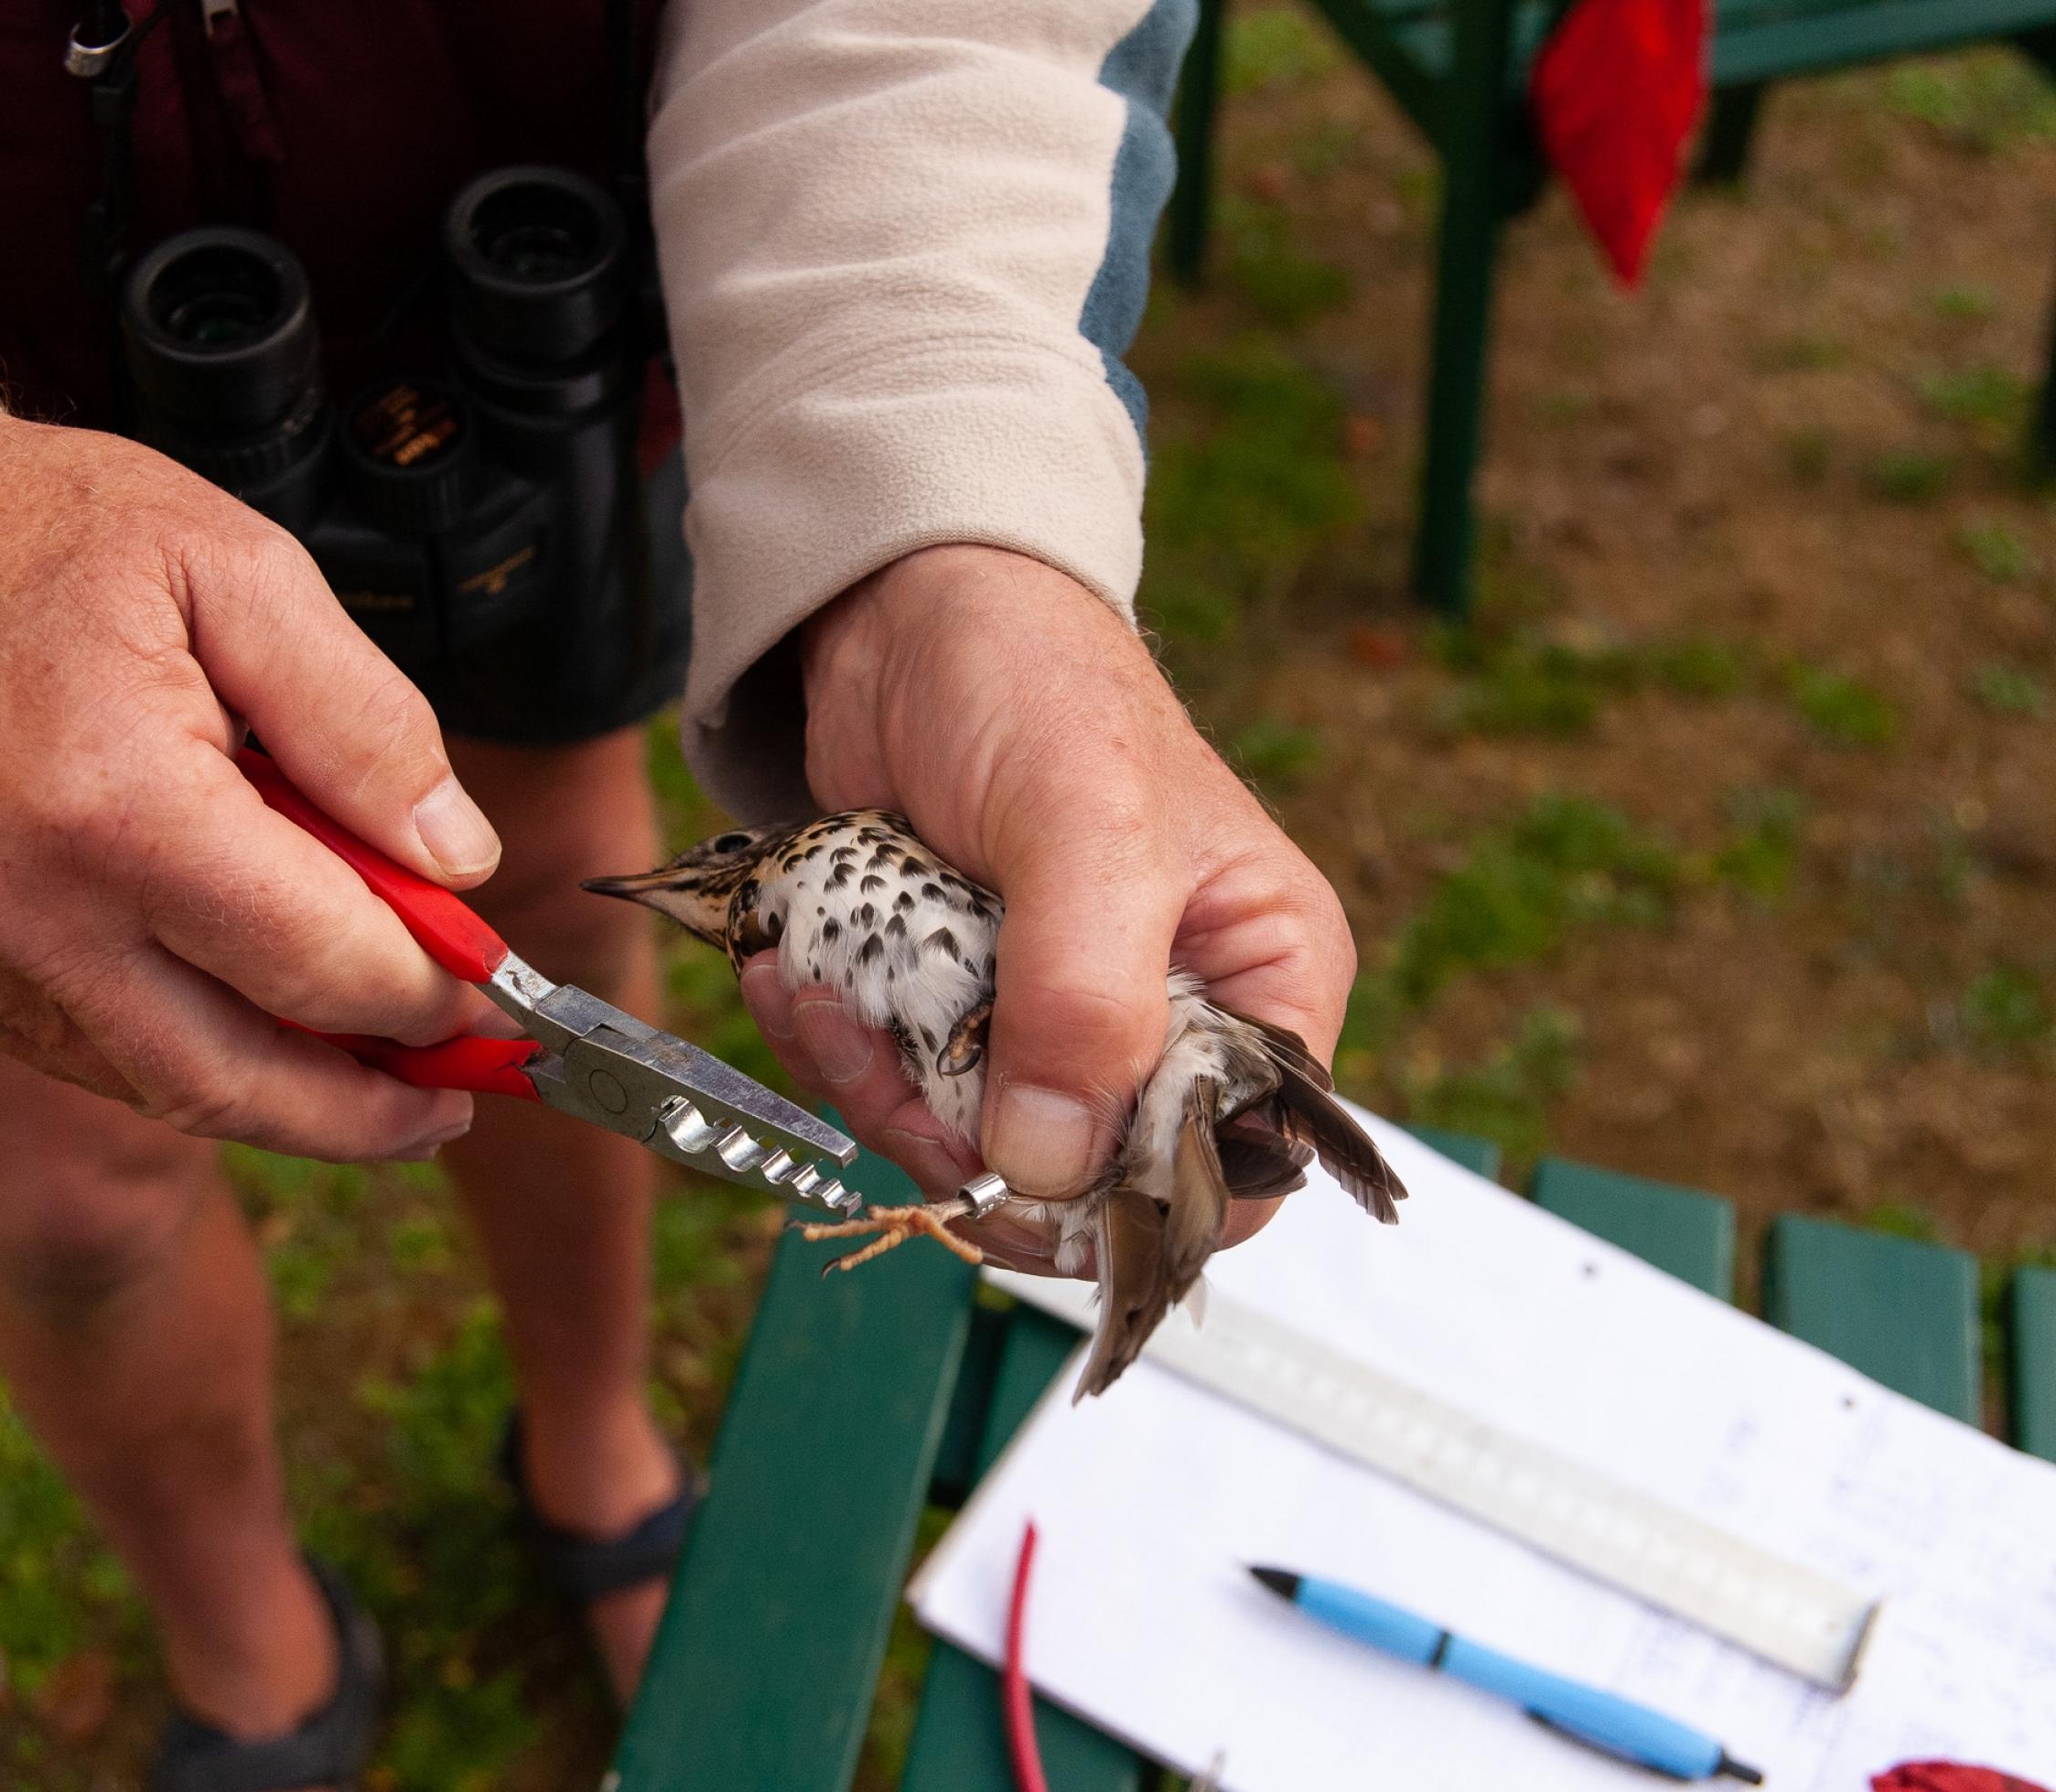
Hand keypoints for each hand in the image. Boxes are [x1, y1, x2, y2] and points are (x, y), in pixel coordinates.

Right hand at [0, 356, 495, 1158]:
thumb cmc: (45, 533)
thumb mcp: (240, 569)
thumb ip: (365, 724)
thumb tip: (461, 862)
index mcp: (116, 801)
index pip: (318, 960)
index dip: (432, 994)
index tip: (504, 995)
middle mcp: (28, 906)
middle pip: (240, 1077)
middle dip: (373, 1107)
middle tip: (464, 1094)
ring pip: (167, 1089)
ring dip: (295, 1106)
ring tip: (392, 1084)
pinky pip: (98, 1056)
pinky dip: (202, 1062)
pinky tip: (273, 1035)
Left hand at [739, 545, 1356, 1273]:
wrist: (903, 614)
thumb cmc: (1038, 685)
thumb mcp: (1083, 828)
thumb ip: (1083, 997)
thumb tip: (1052, 1163)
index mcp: (1260, 986)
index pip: (1234, 1171)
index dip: (1129, 1205)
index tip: (1014, 1176)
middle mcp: (1167, 1023)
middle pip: (1083, 1182)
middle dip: (963, 1144)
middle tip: (881, 1061)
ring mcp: (1054, 1022)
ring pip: (971, 1148)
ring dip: (875, 1091)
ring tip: (819, 992)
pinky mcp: (954, 1009)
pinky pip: (896, 1092)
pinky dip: (836, 1052)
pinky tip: (796, 978)